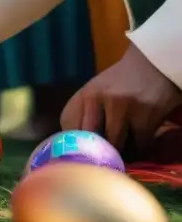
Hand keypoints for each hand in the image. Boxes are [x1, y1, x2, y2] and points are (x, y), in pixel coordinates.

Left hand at [61, 45, 181, 154]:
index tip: (81, 150)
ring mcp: (122, 107)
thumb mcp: (97, 91)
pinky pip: (140, 144)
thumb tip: (75, 144)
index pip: (68, 125)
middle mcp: (99, 98)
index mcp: (85, 94)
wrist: (154, 64)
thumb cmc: (122, 82)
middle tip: (103, 157)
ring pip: (115, 144)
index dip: (74, 141)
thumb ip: (85, 113)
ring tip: (123, 151)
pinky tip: (139, 142)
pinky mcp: (146, 116)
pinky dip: (140, 148)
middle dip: (97, 151)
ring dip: (120, 152)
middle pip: (89, 138)